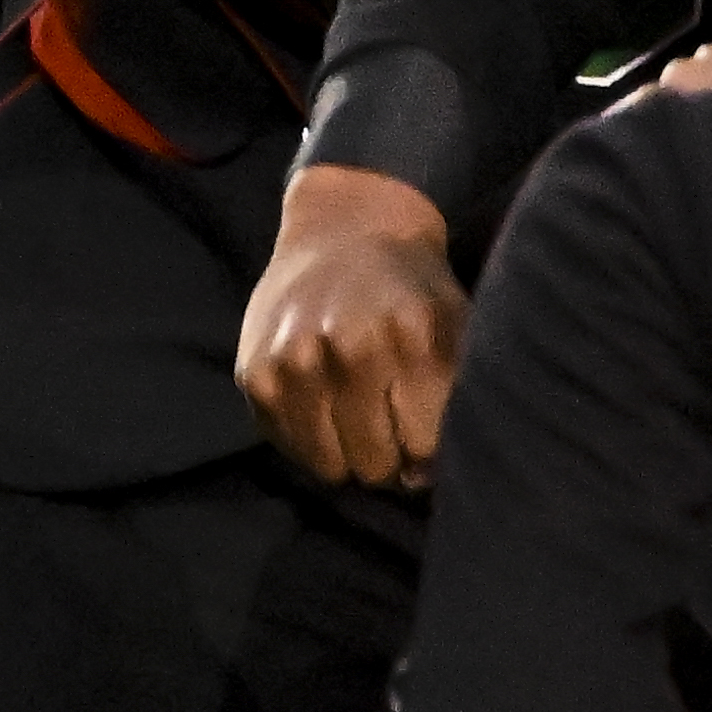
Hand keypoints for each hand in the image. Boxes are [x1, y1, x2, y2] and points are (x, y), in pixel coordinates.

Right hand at [238, 163, 465, 486]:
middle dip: (390, 457)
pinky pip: (290, 449)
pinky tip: (323, 407)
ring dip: (349, 454)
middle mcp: (349, 348)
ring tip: (358, 422)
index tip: (426, 441)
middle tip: (391, 432)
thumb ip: (454, 399)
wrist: (342, 229)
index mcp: (411, 337)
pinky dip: (310, 441)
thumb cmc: (411, 288)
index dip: (430, 455)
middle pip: (377, 464)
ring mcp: (295, 361)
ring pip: (332, 466)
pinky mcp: (256, 373)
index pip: (424, 448)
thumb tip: (421, 482)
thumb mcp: (454, 326)